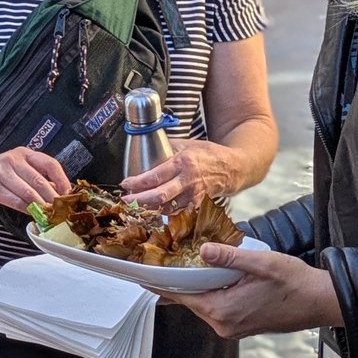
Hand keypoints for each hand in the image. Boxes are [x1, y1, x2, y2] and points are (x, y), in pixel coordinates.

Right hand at [0, 147, 69, 210]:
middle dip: (53, 197)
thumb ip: (38, 177)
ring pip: (28, 192)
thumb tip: (60, 190)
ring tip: (49, 215)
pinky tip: (33, 215)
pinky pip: (15, 201)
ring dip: (41, 206)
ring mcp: (1, 173)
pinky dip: (26, 210)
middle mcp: (13, 160)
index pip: (49, 163)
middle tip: (61, 210)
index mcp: (23, 153)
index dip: (62, 179)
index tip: (69, 194)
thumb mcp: (18, 169)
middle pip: (40, 180)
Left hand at [120, 138, 236, 211]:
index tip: (125, 183)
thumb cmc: (209, 155)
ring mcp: (194, 195)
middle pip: (160, 196)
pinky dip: (164, 212)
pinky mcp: (197, 205)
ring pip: (167, 208)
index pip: (156, 175)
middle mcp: (188, 181)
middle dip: (139, 200)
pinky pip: (177, 212)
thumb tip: (147, 146)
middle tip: (126, 200)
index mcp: (183, 163)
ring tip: (135, 205)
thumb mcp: (187, 145)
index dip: (138, 182)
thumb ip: (167, 147)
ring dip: (149, 208)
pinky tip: (152, 210)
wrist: (232, 168)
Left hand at [157, 243, 342, 338]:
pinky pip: (214, 307)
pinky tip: (204, 276)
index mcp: (223, 311)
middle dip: (174, 282)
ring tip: (177, 265)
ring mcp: (232, 327)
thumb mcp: (261, 263)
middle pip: (188, 300)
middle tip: (157, 262)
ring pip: (201, 303)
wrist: (320, 302)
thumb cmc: (294, 283)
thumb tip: (203, 249)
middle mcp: (224, 324)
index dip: (160, 284)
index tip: (141, 275)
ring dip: (192, 286)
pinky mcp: (240, 324)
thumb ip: (230, 257)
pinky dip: (206, 292)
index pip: (181, 296)